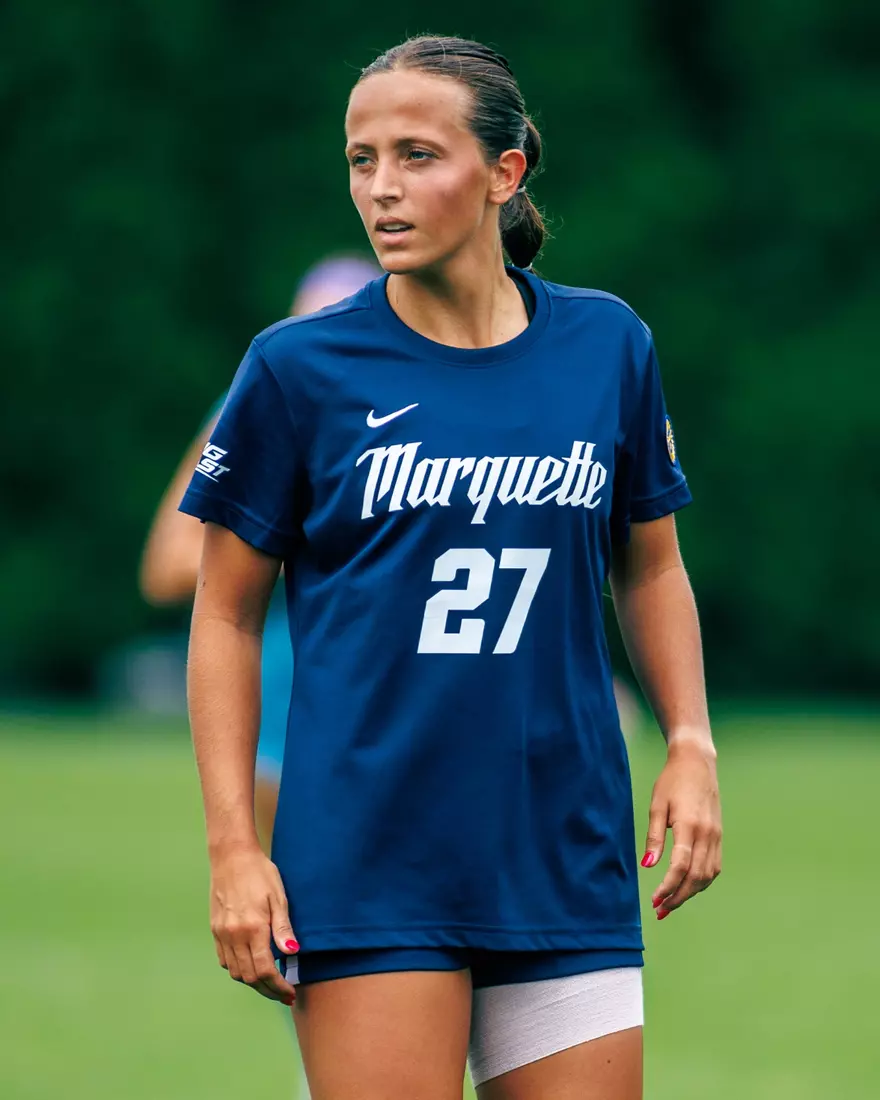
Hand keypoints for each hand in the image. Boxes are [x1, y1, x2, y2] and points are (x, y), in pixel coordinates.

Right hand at [209, 843, 298, 1002]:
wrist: (232, 856)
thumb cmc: (260, 873)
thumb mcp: (278, 896)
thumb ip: (283, 928)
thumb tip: (292, 953)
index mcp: (253, 928)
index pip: (265, 971)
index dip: (278, 987)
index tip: (289, 992)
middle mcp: (234, 935)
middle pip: (250, 977)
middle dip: (268, 990)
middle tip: (283, 994)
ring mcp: (222, 934)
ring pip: (236, 972)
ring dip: (253, 982)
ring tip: (270, 983)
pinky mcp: (215, 930)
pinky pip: (225, 961)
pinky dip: (238, 970)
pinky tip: (250, 966)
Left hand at [641, 738, 721, 919]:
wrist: (697, 763)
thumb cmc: (672, 782)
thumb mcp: (657, 806)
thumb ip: (654, 837)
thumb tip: (648, 866)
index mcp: (690, 826)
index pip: (680, 866)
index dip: (668, 887)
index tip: (654, 900)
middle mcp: (707, 834)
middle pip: (696, 877)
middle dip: (678, 897)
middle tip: (660, 910)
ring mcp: (716, 836)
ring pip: (707, 875)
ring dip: (690, 893)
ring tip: (671, 903)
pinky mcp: (719, 836)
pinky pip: (713, 866)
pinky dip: (701, 881)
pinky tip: (687, 886)